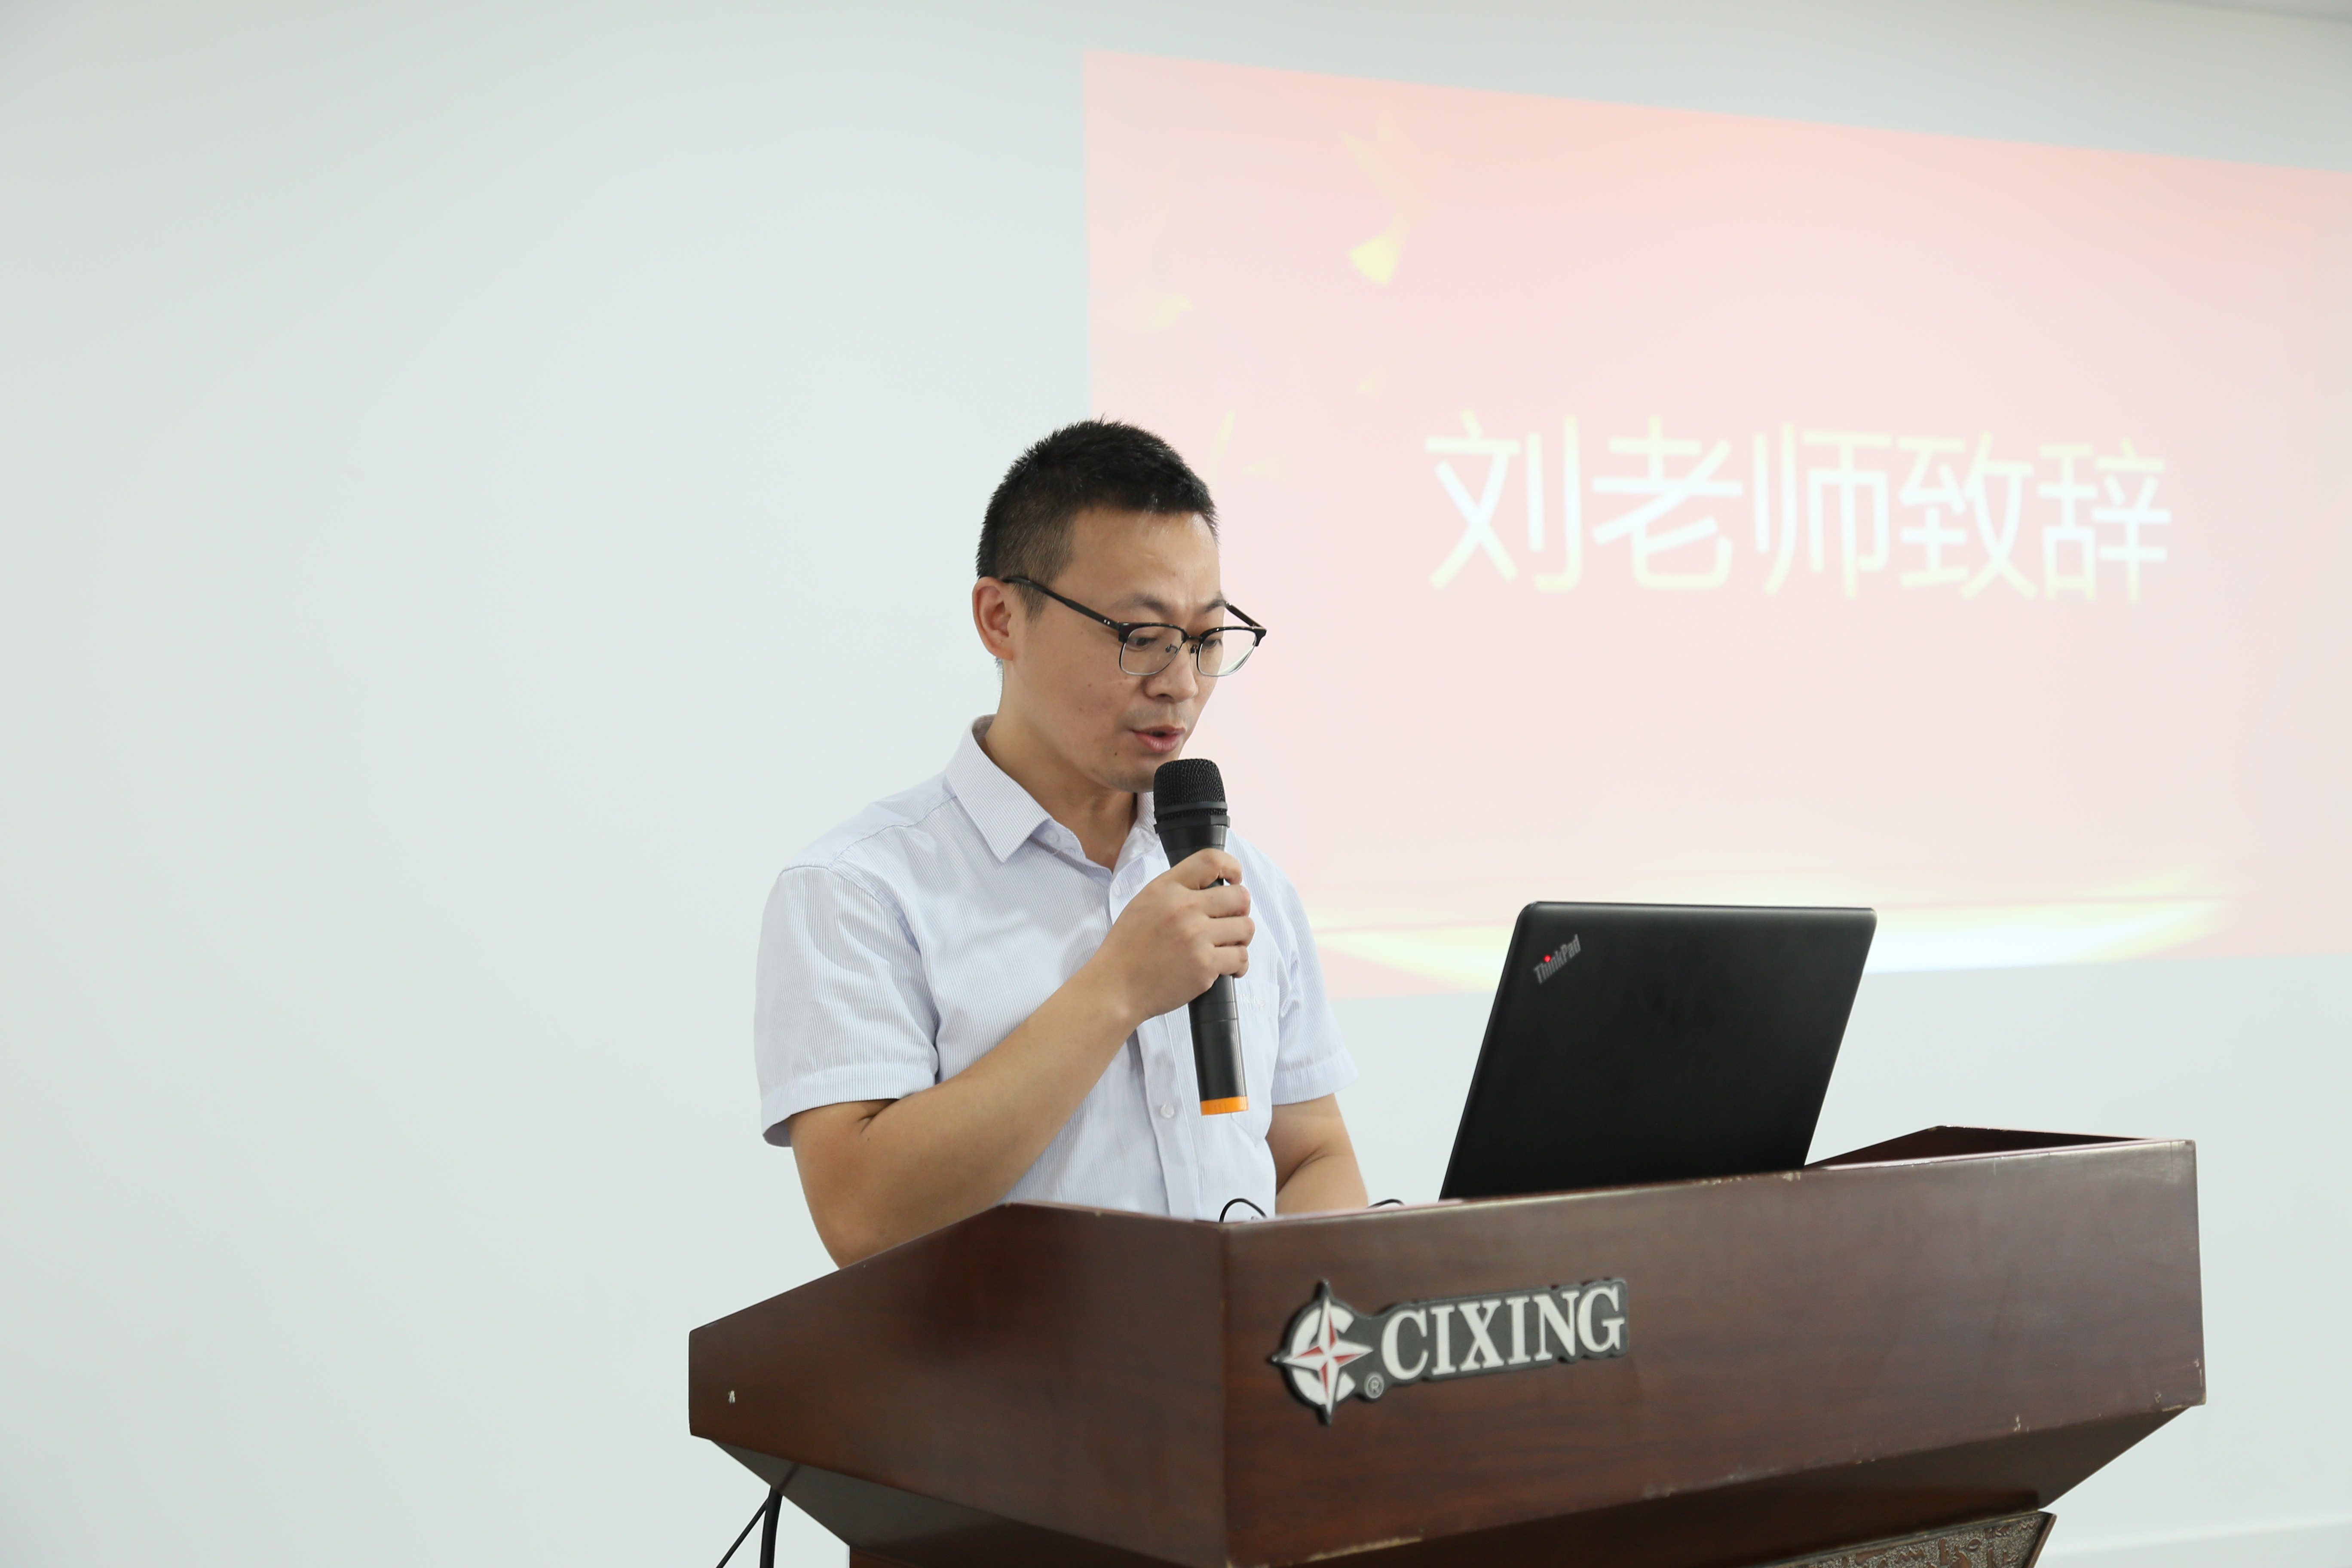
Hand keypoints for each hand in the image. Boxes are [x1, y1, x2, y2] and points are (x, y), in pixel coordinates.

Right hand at [1086, 848, 1252, 1029]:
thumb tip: (1211, 889)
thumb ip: (1175, 892)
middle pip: (1240, 897)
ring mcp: (1196, 936)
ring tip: (1226, 947)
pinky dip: (1238, 965)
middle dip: (1240, 911)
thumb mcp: (1143, 904)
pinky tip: (1225, 968)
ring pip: (1246, 928)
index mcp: (1167, 889)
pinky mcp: (1205, 965)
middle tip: (1230, 924)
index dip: (1232, 867)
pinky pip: (1241, 957)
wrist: (1115, 986)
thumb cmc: (1128, 949)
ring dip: (1240, 939)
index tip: (1235, 879)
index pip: (1211, 860)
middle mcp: (1184, 908)